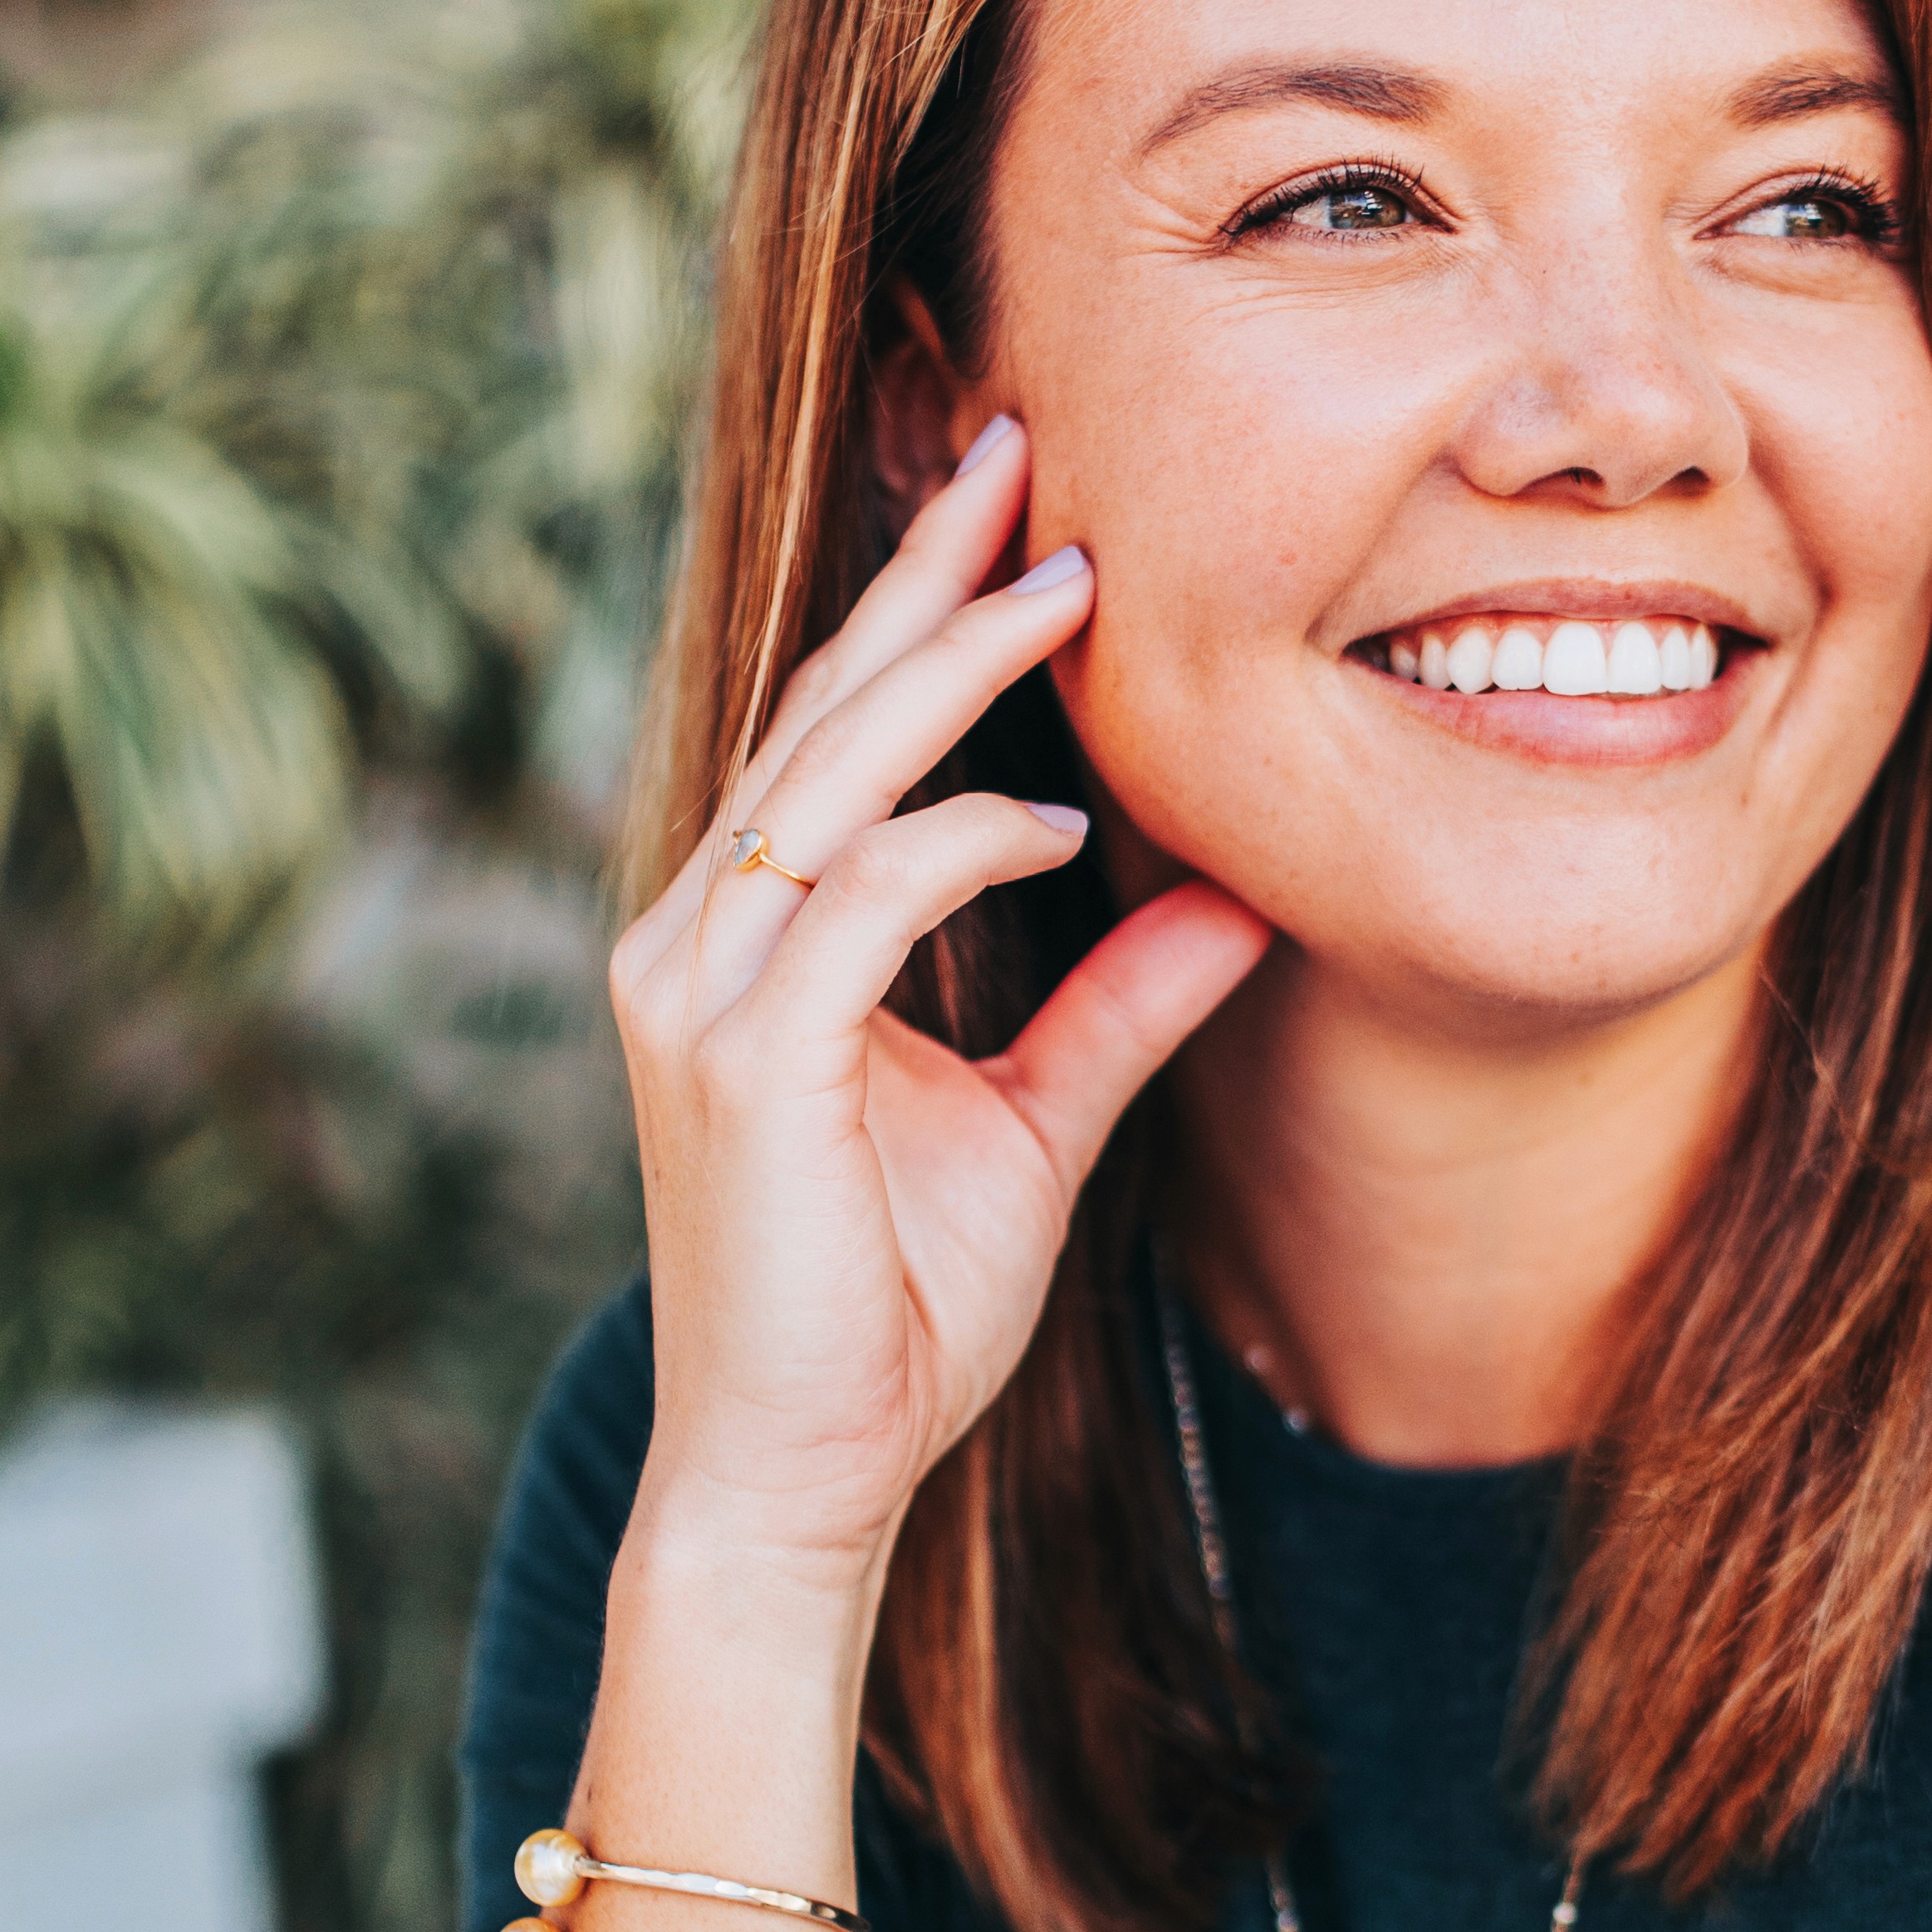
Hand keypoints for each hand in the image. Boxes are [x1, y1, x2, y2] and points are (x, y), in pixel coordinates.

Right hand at [608, 419, 1267, 1597]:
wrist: (800, 1476)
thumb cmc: (892, 1317)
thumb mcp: (1031, 1129)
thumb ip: (1116, 1009)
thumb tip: (1238, 901)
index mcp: (742, 941)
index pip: (833, 733)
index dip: (916, 609)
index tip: (1014, 502)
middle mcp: (694, 940)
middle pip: (822, 714)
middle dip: (927, 579)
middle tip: (1026, 455)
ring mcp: (698, 994)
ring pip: (831, 776)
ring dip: (953, 669)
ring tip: (1069, 585)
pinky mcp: (738, 1061)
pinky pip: (861, 897)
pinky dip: (960, 842)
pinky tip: (1059, 821)